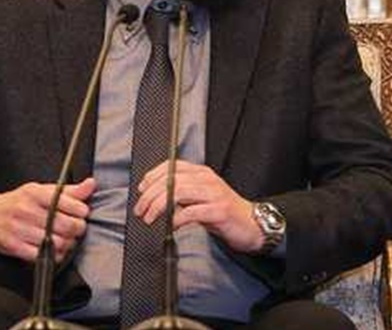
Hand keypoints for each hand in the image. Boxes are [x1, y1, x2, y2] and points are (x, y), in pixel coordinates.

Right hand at [0, 177, 95, 262]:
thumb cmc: (19, 203)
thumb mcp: (41, 191)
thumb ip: (68, 191)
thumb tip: (91, 184)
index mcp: (35, 193)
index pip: (67, 203)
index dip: (81, 210)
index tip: (81, 213)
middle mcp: (26, 210)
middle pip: (65, 225)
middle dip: (77, 228)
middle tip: (76, 228)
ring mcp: (19, 229)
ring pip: (57, 242)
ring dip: (68, 243)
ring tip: (67, 238)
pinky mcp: (15, 246)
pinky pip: (44, 256)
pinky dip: (55, 255)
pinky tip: (55, 249)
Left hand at [132, 160, 263, 253]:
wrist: (251, 224)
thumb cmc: (222, 212)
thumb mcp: (199, 198)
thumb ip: (181, 194)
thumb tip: (153, 197)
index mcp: (202, 173)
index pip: (172, 166)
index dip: (153, 175)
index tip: (141, 189)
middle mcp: (207, 179)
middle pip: (171, 179)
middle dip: (150, 195)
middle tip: (140, 210)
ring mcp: (214, 194)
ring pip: (178, 192)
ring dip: (159, 206)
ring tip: (149, 218)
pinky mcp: (219, 210)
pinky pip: (191, 212)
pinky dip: (176, 219)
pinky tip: (171, 226)